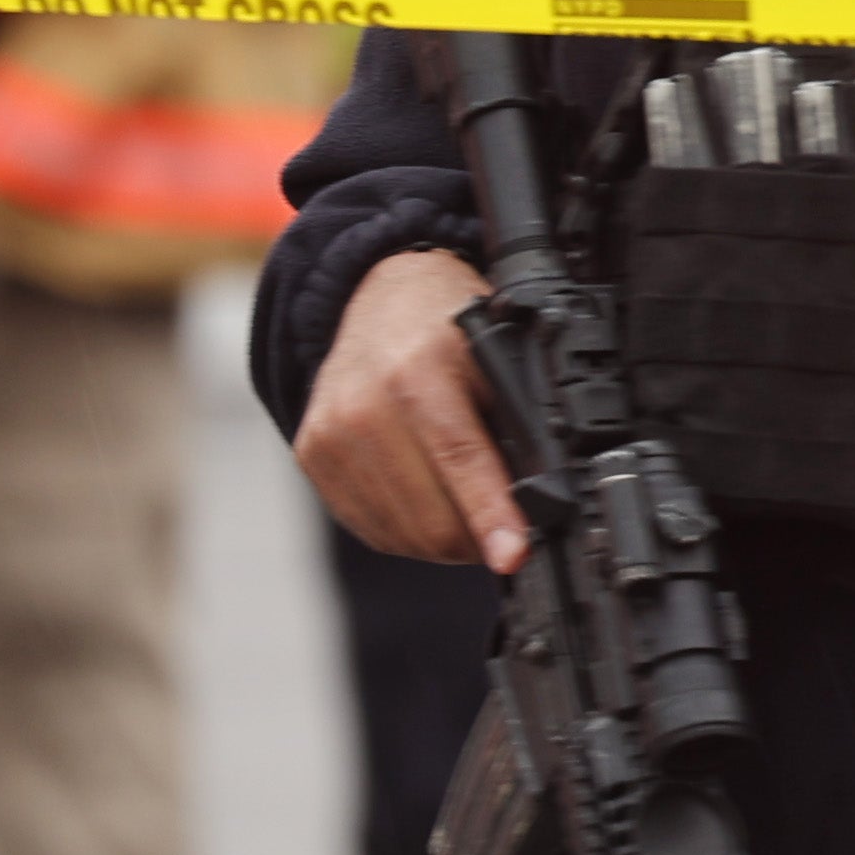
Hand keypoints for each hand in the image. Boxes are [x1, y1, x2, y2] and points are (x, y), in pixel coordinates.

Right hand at [299, 247, 524, 570]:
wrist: (377, 297)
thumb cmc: (447, 327)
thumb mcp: (498, 356)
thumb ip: (517, 424)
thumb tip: (543, 499)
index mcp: (417, 373)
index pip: (459, 459)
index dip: (490, 515)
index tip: (513, 556)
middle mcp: (362, 405)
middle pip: (429, 516)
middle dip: (477, 539)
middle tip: (508, 532)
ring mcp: (329, 434)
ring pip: (402, 533)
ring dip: (444, 541)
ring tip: (470, 514)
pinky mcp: (312, 456)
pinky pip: (371, 527)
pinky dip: (408, 531)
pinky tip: (429, 505)